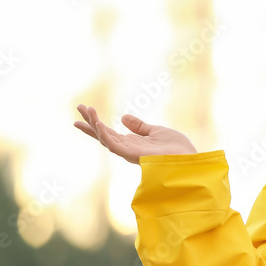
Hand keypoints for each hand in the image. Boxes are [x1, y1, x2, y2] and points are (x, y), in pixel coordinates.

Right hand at [74, 104, 196, 163]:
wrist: (186, 158)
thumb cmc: (176, 148)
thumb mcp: (156, 131)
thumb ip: (139, 126)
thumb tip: (124, 117)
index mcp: (131, 143)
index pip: (109, 132)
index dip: (96, 122)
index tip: (86, 110)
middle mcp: (127, 148)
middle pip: (103, 134)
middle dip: (90, 122)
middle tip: (78, 107)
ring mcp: (128, 152)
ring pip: (105, 138)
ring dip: (95, 124)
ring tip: (87, 110)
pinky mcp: (132, 155)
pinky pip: (114, 144)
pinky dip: (105, 134)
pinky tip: (98, 123)